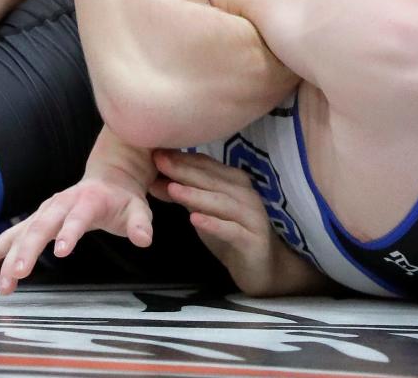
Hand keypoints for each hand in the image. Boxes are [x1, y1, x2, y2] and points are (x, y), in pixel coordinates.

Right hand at [0, 175, 152, 294]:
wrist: (110, 177)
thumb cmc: (123, 198)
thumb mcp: (138, 208)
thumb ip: (140, 223)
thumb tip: (144, 239)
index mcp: (89, 200)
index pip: (78, 217)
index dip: (69, 232)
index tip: (60, 251)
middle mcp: (62, 203)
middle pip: (42, 225)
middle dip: (28, 249)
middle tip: (18, 273)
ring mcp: (47, 210)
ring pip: (23, 231)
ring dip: (9, 254)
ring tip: (1, 281)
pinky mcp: (37, 218)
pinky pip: (14, 234)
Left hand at [152, 149, 327, 296]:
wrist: (262, 267)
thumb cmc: (231, 235)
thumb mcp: (205, 213)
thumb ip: (186, 196)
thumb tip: (155, 181)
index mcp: (235, 183)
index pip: (207, 166)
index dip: (183, 158)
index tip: (157, 150)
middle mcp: (246, 195)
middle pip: (213, 180)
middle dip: (185, 170)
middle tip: (159, 161)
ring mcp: (252, 217)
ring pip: (222, 202)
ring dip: (196, 195)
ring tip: (172, 189)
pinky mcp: (253, 240)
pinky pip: (232, 230)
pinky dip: (213, 224)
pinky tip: (194, 219)